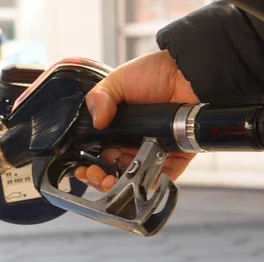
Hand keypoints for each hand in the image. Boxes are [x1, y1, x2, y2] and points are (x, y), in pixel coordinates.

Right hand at [74, 50, 199, 191]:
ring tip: (111, 179)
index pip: (96, 154)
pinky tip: (136, 179)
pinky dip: (149, 182)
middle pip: (111, 170)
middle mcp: (133, 143)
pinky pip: (162, 176)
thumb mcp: (117, 80)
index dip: (87, 164)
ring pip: (132, 177)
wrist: (189, 70)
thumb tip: (96, 122)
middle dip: (98, 177)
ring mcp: (153, 151)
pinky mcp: (175, 156)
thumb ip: (99, 98)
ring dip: (118, 183)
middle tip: (94, 174)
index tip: (81, 168)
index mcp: (116, 129)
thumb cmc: (156, 72)